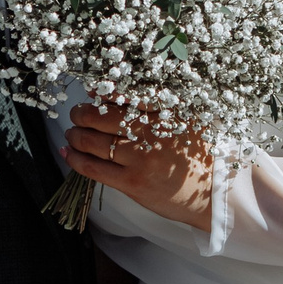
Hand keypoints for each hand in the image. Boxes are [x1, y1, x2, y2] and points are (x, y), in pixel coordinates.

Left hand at [64, 104, 212, 230]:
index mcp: (165, 113)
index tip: (94, 90)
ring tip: (72, 133)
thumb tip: (119, 93)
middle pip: (102, 116)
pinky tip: (68, 152)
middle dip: (82, 113)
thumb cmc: (199, 156)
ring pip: (93, 141)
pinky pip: (94, 168)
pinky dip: (76, 159)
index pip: (126, 95)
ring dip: (75, 135)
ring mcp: (141, 158)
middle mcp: (151, 132)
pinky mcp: (133, 182)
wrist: (214, 193)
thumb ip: (159, 105)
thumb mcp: (186, 120)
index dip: (105, 91)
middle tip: (77, 113)